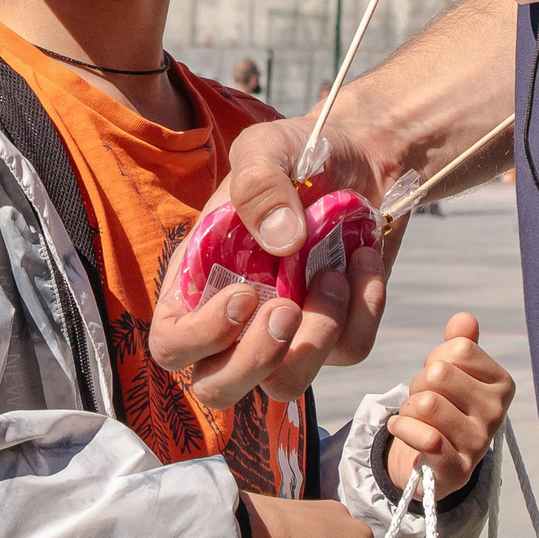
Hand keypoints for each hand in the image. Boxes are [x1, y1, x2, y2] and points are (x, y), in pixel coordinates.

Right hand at [149, 108, 394, 410]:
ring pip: (286, 386)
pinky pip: (349, 351)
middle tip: (288, 309)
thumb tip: (281, 242)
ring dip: (317, 337)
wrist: (366, 156)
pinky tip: (363, 260)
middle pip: (218, 388)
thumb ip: (258, 182)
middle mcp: (236, 319)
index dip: (199, 338)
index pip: (172, 344)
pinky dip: (364, 308)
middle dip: (254, 361)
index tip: (244, 295)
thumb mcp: (266, 149)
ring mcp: (286, 334)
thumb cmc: (300, 155)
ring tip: (335, 274)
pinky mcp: (336, 335)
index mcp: (199, 281)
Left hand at [383, 314, 512, 496]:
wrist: (432, 461)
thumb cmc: (444, 408)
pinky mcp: (458, 470)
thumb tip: (464, 318)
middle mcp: (497, 413)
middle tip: (423, 399)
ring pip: (427, 404)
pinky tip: (401, 429)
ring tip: (415, 417)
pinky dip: (402, 428)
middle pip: (439, 374)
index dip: (435, 358)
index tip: (437, 379)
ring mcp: (479, 443)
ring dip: (408, 408)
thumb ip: (460, 343)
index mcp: (502, 384)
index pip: (459, 349)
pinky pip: (426, 437)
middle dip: (418, 383)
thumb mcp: (453, 373)